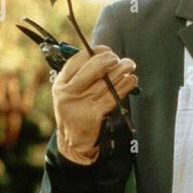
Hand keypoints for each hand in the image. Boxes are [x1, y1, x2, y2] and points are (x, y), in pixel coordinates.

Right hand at [52, 45, 137, 164]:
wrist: (72, 142)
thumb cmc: (75, 110)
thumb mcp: (69, 92)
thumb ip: (80, 75)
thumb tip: (105, 55)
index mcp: (61, 83)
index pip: (77, 60)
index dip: (95, 52)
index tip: (107, 51)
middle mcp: (68, 92)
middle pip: (92, 68)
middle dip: (109, 59)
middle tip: (119, 59)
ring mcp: (80, 104)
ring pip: (106, 82)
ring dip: (122, 70)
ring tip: (129, 66)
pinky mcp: (93, 115)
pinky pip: (113, 96)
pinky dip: (125, 85)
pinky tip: (132, 80)